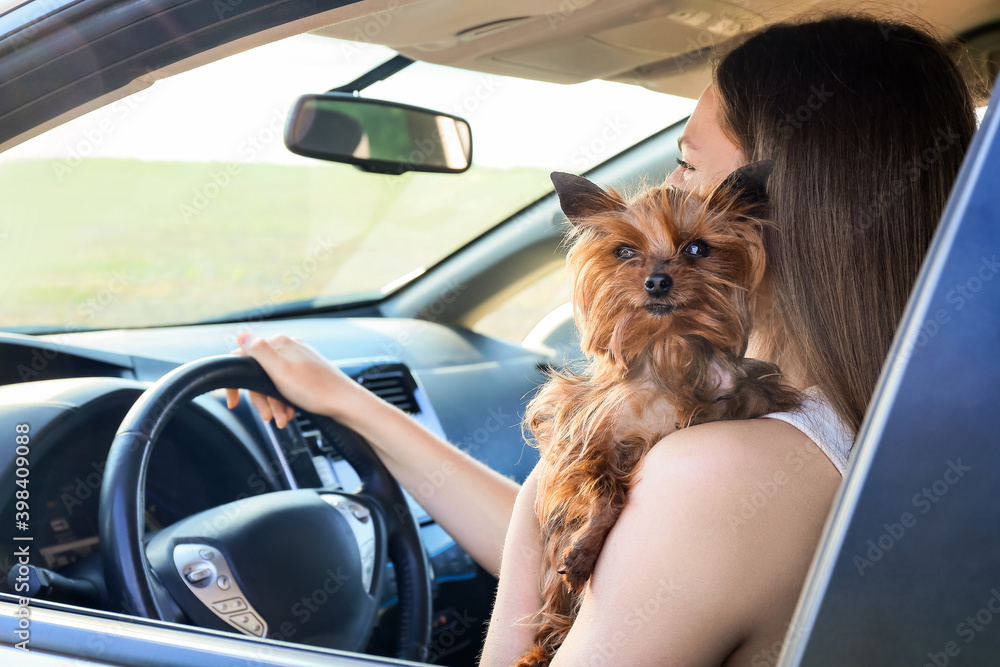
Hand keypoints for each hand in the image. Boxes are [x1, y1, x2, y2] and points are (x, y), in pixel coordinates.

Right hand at [225, 332, 365, 427]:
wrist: (345, 403)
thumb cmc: (315, 389)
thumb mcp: (280, 370)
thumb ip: (258, 351)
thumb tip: (241, 333)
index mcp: (280, 343)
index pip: (245, 358)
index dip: (237, 382)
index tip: (234, 402)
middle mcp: (288, 348)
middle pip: (259, 374)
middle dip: (262, 398)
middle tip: (267, 416)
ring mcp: (298, 360)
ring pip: (272, 383)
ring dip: (274, 404)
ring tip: (283, 418)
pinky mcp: (306, 373)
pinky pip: (286, 387)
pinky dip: (285, 401)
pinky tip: (290, 412)